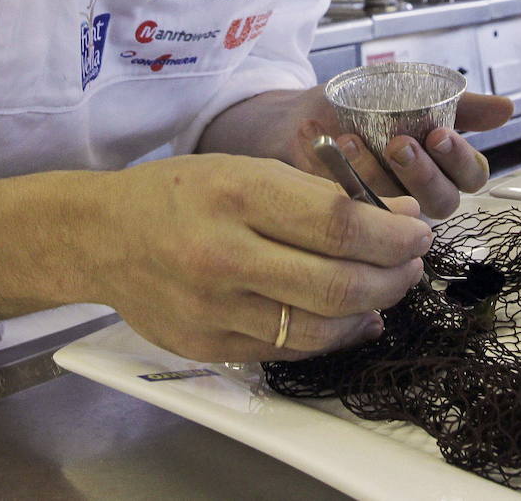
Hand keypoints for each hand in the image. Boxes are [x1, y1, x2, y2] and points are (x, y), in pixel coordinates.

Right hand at [96, 154, 430, 361]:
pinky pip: (289, 350)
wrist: (100, 236)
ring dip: (371, 309)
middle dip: (393, 275)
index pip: (338, 223)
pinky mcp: (209, 346)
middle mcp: (223, 254)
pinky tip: (352, 317)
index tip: (419, 229)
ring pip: (320, 328)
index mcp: (236, 194)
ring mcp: (214, 309)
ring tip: (387, 287)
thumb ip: (319, 195)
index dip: (393, 232)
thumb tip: (399, 217)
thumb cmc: (180, 193)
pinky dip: (333, 336)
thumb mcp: (245, 169)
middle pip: (337, 283)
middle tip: (412, 262)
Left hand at [293, 90, 512, 218]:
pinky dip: (341, 176)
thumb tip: (507, 108)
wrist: (307, 112)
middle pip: (442, 202)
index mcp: (444, 165)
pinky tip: (332, 149)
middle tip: (399, 145)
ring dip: (375, 173)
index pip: (471, 175)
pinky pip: (354, 208)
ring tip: (352, 140)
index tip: (439, 135)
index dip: (460, 159)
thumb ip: (461, 105)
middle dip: (423, 174)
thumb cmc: (366, 104)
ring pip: (398, 209)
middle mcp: (420, 191)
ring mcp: (387, 206)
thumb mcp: (414, 93)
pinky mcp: (350, 215)